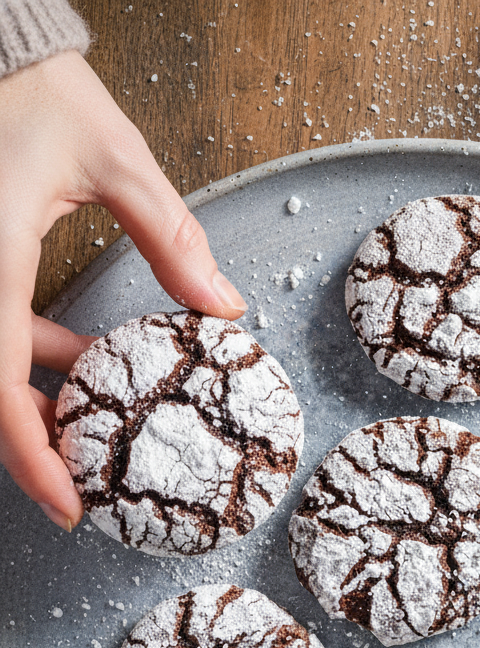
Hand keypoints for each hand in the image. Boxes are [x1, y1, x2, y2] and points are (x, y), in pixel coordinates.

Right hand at [0, 50, 245, 530]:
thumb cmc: (32, 88)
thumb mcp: (114, 157)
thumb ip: (172, 238)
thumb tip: (225, 307)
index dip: (31, 457)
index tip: (69, 505)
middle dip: (40, 441)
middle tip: (93, 478)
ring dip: (42, 396)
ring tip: (107, 407)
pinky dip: (32, 356)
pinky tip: (81, 357)